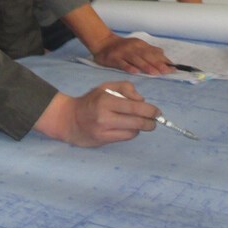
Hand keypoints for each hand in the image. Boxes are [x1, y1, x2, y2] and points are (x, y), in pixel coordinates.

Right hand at [39, 81, 158, 146]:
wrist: (70, 119)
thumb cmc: (91, 101)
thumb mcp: (105, 87)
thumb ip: (125, 87)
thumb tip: (141, 99)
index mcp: (106, 100)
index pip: (134, 107)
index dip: (150, 110)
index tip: (157, 112)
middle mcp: (105, 116)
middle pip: (137, 121)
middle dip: (150, 122)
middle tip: (154, 120)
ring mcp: (104, 130)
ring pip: (133, 131)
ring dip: (141, 127)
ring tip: (140, 122)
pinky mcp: (104, 140)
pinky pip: (126, 137)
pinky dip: (132, 132)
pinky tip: (129, 127)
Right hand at [91, 35, 172, 75]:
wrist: (103, 43)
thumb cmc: (122, 47)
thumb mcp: (137, 46)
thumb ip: (149, 50)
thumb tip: (163, 54)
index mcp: (140, 45)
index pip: (154, 53)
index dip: (163, 60)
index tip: (173, 67)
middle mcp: (133, 48)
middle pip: (146, 56)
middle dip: (157, 64)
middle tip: (166, 71)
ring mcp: (123, 53)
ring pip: (136, 60)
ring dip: (145, 66)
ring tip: (154, 73)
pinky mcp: (114, 58)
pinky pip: (122, 63)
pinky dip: (128, 67)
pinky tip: (135, 72)